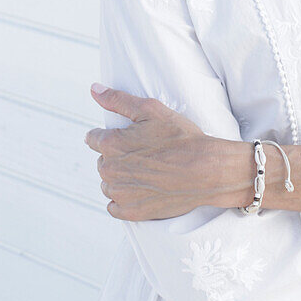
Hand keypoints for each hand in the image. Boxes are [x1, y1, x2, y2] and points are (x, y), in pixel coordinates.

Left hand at [85, 84, 221, 220]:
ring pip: (108, 184)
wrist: (206, 170)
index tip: (129, 138)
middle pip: (102, 162)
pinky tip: (141, 190)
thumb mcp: (151, 110)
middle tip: (144, 153)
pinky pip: (114, 207)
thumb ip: (118, 100)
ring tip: (146, 171)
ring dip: (121, 178)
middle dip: (117, 157)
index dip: (111, 136)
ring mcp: (121, 194)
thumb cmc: (181, 138)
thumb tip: (94, 89)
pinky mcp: (132, 211)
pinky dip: (124, 200)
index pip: (93, 139)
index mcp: (111, 144)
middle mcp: (110, 171)